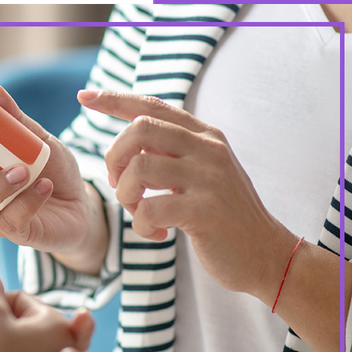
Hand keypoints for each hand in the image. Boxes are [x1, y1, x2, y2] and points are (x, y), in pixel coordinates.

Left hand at [78, 90, 296, 300]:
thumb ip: (176, 152)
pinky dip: (142, 226)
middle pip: (139, 129)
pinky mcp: (205, 212)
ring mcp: (209, 179)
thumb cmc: (225, 215)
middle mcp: (208, 150)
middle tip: (122, 186)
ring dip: (126, 195)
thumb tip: (133, 136)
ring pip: (140, 168)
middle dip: (115, 157)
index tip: (85, 97)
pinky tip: (156, 234)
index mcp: (205, 136)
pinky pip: (150, 210)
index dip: (115, 99)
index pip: (153, 105)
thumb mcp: (205, 172)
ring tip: (139, 213)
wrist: (265, 253)